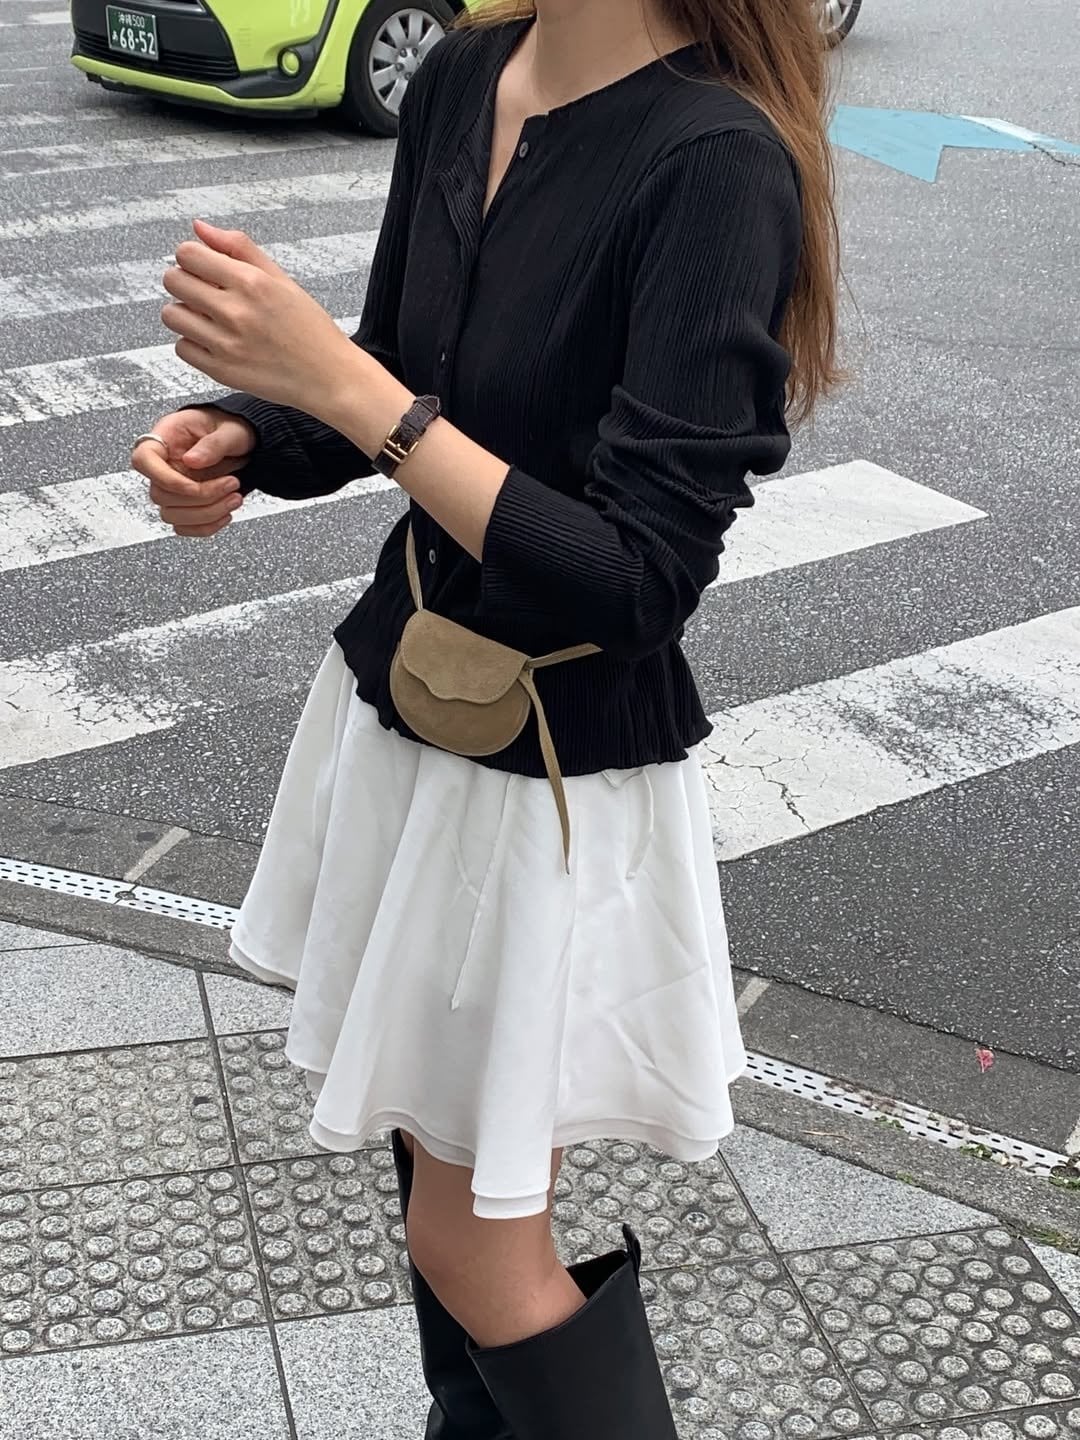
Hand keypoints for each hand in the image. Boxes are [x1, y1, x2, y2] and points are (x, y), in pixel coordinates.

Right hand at [133, 406, 255, 537]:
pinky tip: (225, 513)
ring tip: (234, 498)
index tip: (195, 485)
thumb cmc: (230, 426)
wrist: (243, 441)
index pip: (143, 459)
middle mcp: (164, 464)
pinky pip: (184, 526)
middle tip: (232, 484)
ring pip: (171, 515)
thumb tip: (192, 460)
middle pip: (160, 494)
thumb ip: (213, 444)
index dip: (166, 479)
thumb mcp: (230, 430)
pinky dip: (206, 527)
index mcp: (166, 437)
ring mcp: (172, 487)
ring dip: (207, 514)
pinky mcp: (184, 504)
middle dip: (201, 497)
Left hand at [161, 220, 354, 412]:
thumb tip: (199, 227)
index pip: (188, 254)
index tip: (204, 268)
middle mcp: (236, 312)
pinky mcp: (222, 371)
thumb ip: (239, 248)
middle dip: (184, 281)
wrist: (328, 376)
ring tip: (209, 318)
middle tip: (205, 292)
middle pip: (173, 281)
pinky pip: (182, 348)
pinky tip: (216, 342)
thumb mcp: (281, 279)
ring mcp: (226, 344)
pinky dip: (194, 343)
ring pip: (172, 315)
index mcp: (252, 283)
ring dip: (185, 312)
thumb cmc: (309, 328)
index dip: (191, 258)